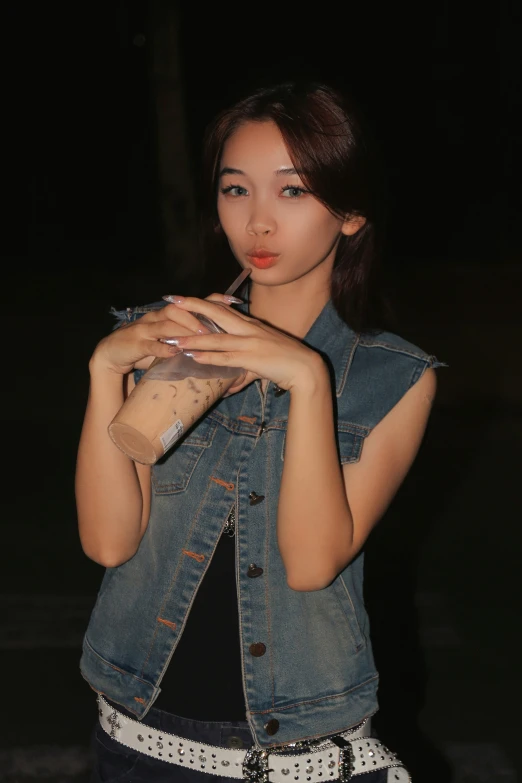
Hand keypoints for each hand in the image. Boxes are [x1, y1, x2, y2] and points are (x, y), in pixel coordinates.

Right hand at [90, 294, 237, 375]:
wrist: (111, 354)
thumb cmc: (145, 348)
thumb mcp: (169, 342)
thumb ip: (189, 339)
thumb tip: (217, 343)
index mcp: (168, 316)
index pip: (192, 303)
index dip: (213, 300)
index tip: (235, 301)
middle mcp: (157, 318)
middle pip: (180, 309)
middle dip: (199, 316)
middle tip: (218, 327)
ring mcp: (144, 329)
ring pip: (166, 324)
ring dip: (184, 330)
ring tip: (201, 338)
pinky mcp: (134, 344)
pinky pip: (149, 344)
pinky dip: (162, 348)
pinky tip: (174, 352)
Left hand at [168, 297, 325, 394]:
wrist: (305, 368)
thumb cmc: (286, 361)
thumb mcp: (263, 354)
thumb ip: (243, 364)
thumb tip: (229, 381)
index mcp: (251, 324)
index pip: (223, 308)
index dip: (203, 302)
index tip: (184, 298)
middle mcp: (248, 329)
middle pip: (216, 313)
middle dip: (192, 306)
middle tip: (172, 301)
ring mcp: (250, 343)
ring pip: (216, 338)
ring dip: (194, 339)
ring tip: (174, 340)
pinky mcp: (252, 358)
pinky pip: (226, 357)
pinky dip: (209, 357)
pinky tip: (194, 357)